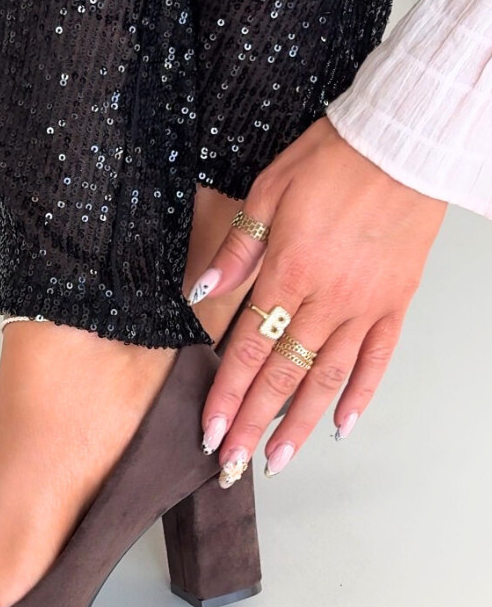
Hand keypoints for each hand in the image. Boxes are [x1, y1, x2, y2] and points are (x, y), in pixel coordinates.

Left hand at [188, 116, 447, 485]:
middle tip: (232, 463)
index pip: (249, 349)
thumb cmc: (335, 159)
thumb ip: (236, 250)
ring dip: (299, 425)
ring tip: (277, 459)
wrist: (404, 143)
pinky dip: (359, 395)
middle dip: (252, 425)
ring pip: (326, 379)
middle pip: (282, 376)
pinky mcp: (394, 304)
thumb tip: (202, 291)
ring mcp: (364, 306)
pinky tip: (341, 425)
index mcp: (289, 272)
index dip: (226, 394)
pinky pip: (377, 360)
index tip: (210, 430)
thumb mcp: (268, 191)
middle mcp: (327, 300)